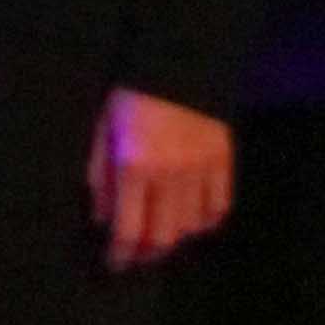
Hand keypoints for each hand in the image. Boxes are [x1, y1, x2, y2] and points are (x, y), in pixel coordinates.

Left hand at [90, 88, 235, 268]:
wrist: (179, 61)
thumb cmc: (131, 95)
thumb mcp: (104, 131)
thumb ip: (101, 176)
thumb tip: (102, 219)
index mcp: (134, 167)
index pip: (128, 230)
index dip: (121, 255)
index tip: (115, 264)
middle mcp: (169, 175)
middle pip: (163, 237)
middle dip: (148, 254)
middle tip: (137, 257)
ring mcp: (201, 169)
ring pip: (192, 226)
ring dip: (175, 237)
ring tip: (162, 235)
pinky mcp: (224, 160)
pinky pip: (219, 206)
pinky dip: (206, 220)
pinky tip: (192, 219)